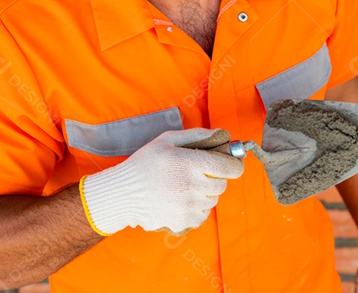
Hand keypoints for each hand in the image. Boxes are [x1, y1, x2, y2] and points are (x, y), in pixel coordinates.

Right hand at [80, 128, 244, 235]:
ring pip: (213, 200)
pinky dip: (197, 208)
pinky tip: (180, 199)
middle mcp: (191, 186)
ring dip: (205, 193)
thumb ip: (198, 135)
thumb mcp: (168, 140)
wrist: (124, 193)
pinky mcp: (184, 221)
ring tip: (184, 186)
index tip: (231, 164)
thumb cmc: (146, 163)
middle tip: (198, 173)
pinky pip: (203, 214)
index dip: (234, 164)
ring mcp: (188, 206)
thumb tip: (223, 135)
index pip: (229, 167)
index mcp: (189, 163)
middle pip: (222, 185)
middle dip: (215, 178)